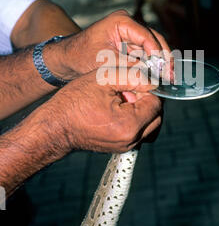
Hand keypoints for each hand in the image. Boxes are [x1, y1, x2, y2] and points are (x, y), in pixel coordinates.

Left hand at [45, 10, 172, 80]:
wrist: (66, 60)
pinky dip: (151, 65)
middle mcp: (128, 24)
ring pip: (152, 47)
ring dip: (159, 62)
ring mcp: (129, 34)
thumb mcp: (107, 63)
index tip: (165, 69)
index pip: (146, 36)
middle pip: (154, 40)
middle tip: (171, 75)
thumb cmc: (81, 57)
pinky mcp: (129, 45)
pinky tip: (159, 77)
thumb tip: (152, 77)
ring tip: (168, 78)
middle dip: (163, 58)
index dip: (158, 53)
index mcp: (121, 21)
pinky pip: (145, 54)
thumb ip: (131, 68)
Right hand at [47, 68, 161, 153]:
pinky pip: (139, 132)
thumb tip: (154, 79)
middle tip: (126, 90)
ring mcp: (126, 146)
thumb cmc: (74, 102)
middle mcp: (132, 140)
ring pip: (150, 125)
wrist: (54, 127)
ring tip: (121, 100)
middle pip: (157, 116)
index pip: (156, 103)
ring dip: (142, 110)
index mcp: (130, 124)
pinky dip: (134, 120)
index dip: (147, 88)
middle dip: (146, 100)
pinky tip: (117, 109)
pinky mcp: (121, 148)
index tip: (133, 81)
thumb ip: (133, 76)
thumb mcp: (104, 79)